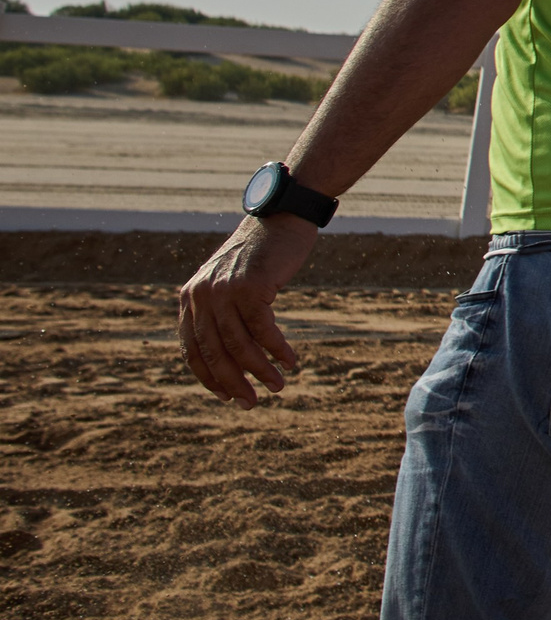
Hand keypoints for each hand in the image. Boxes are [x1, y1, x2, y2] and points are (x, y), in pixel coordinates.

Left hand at [178, 214, 317, 407]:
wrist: (280, 216)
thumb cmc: (260, 254)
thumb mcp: (230, 282)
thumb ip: (222, 311)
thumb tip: (230, 355)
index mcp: (189, 298)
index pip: (192, 350)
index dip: (210, 378)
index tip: (229, 397)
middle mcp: (200, 295)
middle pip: (215, 352)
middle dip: (234, 383)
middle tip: (252, 403)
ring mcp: (224, 290)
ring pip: (239, 345)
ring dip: (260, 371)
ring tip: (278, 386)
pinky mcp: (250, 287)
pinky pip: (263, 329)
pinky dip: (278, 350)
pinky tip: (291, 362)